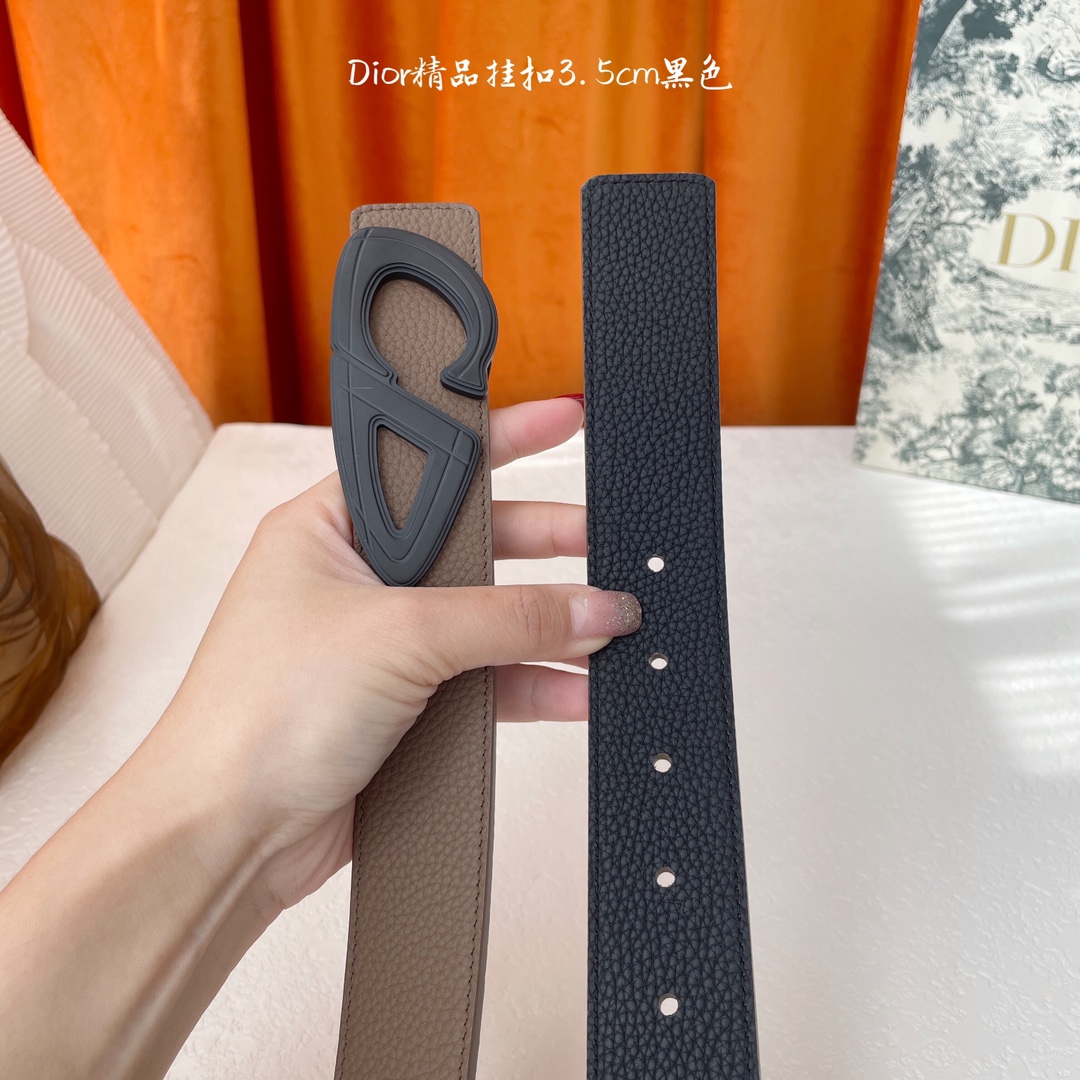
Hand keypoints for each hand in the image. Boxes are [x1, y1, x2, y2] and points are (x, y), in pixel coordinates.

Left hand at [155, 397, 639, 917]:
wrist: (228, 836)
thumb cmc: (259, 716)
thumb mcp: (399, 635)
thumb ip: (506, 617)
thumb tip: (590, 606)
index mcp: (330, 527)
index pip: (430, 464)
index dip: (500, 440)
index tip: (561, 422)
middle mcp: (356, 579)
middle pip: (471, 541)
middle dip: (544, 541)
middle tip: (603, 540)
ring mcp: (380, 645)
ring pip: (485, 617)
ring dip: (546, 624)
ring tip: (609, 627)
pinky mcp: (401, 707)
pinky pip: (483, 680)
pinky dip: (531, 683)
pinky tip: (576, 688)